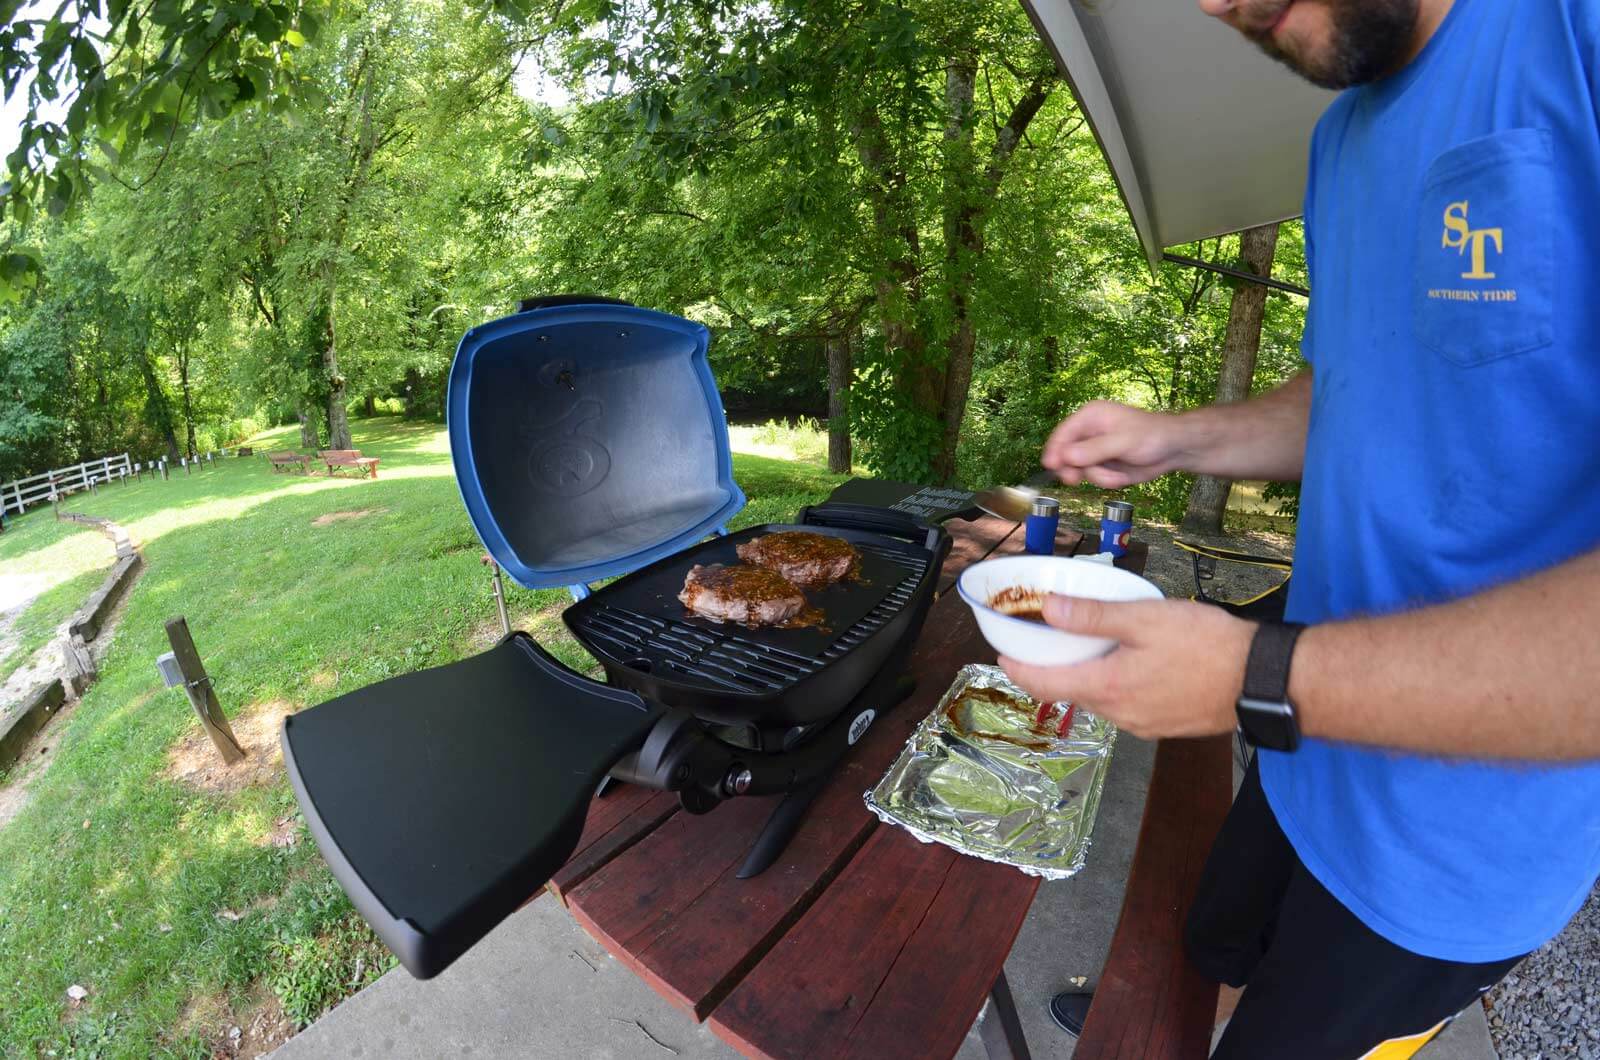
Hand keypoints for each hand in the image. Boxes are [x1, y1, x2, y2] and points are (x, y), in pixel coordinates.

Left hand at [999, 594, 1254, 739]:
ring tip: (1085, 647)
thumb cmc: (1207, 645)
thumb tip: (1047, 608)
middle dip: (1051, 670)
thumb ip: (1093, 616)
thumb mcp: (1145, 618)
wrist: (1264, 680)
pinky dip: (1114, 685)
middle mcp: (1119, 715)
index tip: (1002, 655)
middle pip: (1070, 692)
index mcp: (1107, 688)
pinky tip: (1127, 662)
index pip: (1044, 685)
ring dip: (1086, 676)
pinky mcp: (1164, 726)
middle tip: (1043, 642)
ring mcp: (1143, 725)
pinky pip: (1126, 706)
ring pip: (1099, 700)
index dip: (1018, 669)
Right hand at [1041, 401, 1188, 487]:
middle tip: (1075, 480)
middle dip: (1074, 468)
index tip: (1051, 466)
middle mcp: (1088, 433)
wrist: (1173, 450)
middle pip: (1066, 453)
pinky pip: (1093, 477)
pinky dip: (1105, 480)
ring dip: (1097, 476)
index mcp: (1090, 417)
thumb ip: (1094, 450)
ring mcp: (1094, 450)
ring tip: (1117, 476)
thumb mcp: (1122, 442)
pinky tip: (1121, 477)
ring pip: (1079, 469)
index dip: (1055, 450)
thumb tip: (1067, 456)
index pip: (1063, 433)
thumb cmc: (1151, 436)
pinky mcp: (1102, 465)